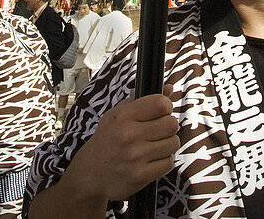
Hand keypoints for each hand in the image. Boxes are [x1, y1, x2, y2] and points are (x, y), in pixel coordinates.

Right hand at [70, 85, 178, 203]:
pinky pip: (168, 163)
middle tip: (160, 129)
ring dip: (168, 143)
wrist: (90, 173)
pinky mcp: (140, 176)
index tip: (163, 111)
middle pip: (171, 123)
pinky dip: (164, 160)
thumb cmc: (107, 140)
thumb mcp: (118, 114)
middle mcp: (129, 136)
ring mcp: (135, 157)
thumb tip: (170, 88)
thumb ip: (144, 100)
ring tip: (156, 144)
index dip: (166, 105)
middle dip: (169, 125)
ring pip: (173, 143)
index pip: (160, 103)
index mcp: (123, 117)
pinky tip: (153, 158)